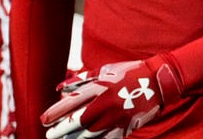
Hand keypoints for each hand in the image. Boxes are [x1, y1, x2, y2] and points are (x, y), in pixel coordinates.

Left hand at [41, 57, 179, 138]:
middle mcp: (107, 102)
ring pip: (90, 133)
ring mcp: (117, 116)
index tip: (43, 120)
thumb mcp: (105, 70)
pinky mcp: (126, 126)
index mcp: (101, 86)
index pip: (72, 102)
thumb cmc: (129, 73)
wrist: (158, 81)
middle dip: (61, 129)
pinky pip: (106, 138)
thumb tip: (59, 88)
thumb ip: (82, 80)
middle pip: (78, 120)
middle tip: (50, 135)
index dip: (55, 112)